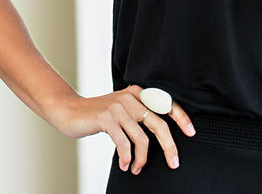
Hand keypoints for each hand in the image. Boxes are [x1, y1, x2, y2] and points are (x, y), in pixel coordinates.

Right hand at [51, 85, 194, 174]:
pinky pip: (124, 143)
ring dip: (142, 158)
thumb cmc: (99, 115)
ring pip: (141, 138)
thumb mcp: (123, 110)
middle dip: (169, 145)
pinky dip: (127, 158)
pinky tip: (125, 166)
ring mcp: (118, 107)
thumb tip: (163, 133)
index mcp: (138, 92)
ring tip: (138, 169)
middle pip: (158, 123)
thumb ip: (139, 114)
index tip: (191, 132)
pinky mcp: (106, 119)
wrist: (70, 111)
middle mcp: (130, 97)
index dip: (180, 117)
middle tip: (174, 163)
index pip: (165, 103)